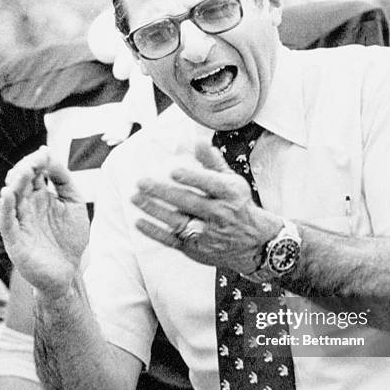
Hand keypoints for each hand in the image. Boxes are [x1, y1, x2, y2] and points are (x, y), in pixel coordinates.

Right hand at [0, 146, 88, 297]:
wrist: (69, 272)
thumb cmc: (70, 238)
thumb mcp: (74, 203)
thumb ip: (64, 180)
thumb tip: (51, 156)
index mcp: (39, 196)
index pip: (33, 172)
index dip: (37, 161)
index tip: (45, 153)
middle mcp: (26, 206)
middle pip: (19, 181)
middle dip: (26, 168)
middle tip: (36, 160)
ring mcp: (19, 221)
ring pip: (11, 197)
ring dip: (16, 182)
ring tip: (25, 170)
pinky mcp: (14, 239)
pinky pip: (6, 220)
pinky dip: (5, 206)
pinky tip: (8, 193)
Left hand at [131, 141, 281, 273]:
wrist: (254, 243)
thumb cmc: (238, 205)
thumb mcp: (233, 182)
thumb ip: (213, 163)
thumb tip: (198, 140)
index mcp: (230, 194)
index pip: (209, 184)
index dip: (192, 178)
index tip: (173, 171)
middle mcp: (219, 214)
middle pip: (189, 202)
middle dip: (164, 192)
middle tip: (141, 181)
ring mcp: (207, 234)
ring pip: (178, 221)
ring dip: (154, 210)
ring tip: (135, 198)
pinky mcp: (196, 248)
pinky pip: (172, 240)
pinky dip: (155, 232)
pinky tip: (139, 221)